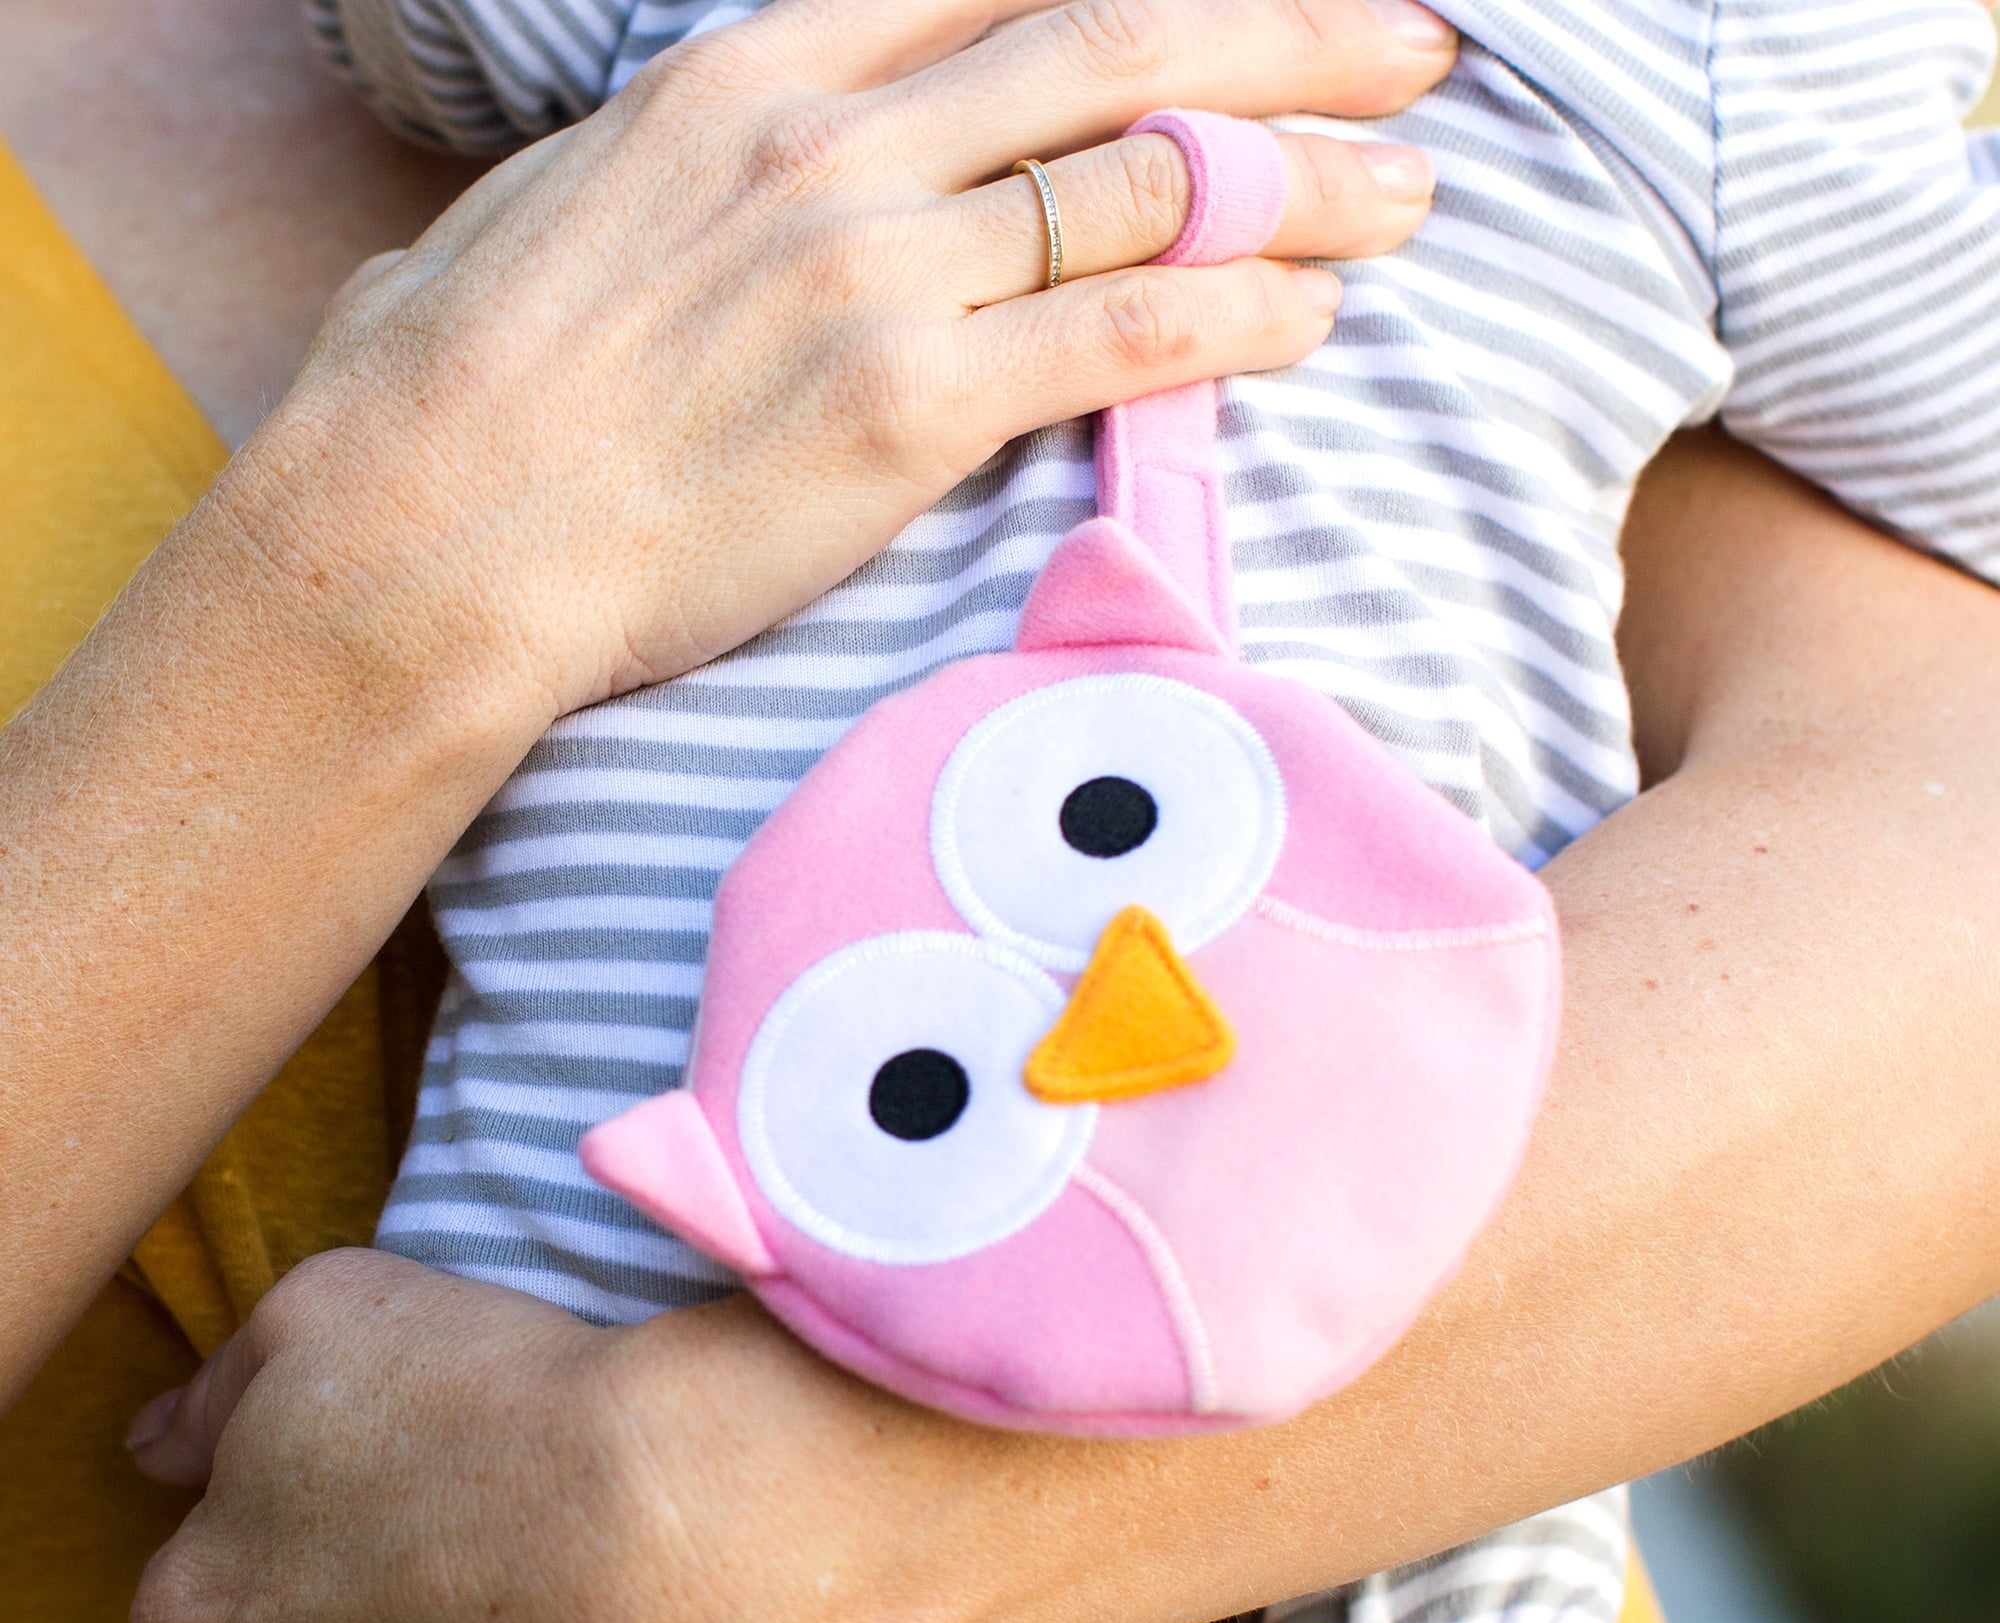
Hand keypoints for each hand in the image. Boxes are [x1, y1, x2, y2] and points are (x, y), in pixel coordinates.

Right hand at [233, 0, 1453, 727]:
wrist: (426, 529)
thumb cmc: (462, 388)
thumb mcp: (573, 204)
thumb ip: (703, 166)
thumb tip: (743, 171)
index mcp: (754, 77)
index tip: (1245, 1)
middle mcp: (837, 143)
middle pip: (1123, 44)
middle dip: (1292, 34)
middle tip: (1414, 40)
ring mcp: (879, 267)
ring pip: (1155, 181)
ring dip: (1307, 182)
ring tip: (1411, 192)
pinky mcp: (910, 406)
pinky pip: (1127, 330)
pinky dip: (1242, 316)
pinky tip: (1316, 320)